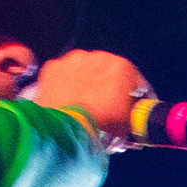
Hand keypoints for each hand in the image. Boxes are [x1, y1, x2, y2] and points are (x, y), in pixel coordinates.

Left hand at [31, 49, 149, 145]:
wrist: (66, 128)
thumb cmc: (98, 124)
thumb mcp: (127, 124)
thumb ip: (133, 114)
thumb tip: (131, 118)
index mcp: (122, 67)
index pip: (133, 80)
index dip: (131, 96)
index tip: (129, 106)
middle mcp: (98, 58)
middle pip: (106, 73)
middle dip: (105, 88)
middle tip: (103, 108)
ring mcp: (74, 61)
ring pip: (83, 72)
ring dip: (84, 85)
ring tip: (82, 106)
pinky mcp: (53, 68)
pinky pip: (62, 76)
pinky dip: (64, 86)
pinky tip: (66, 102)